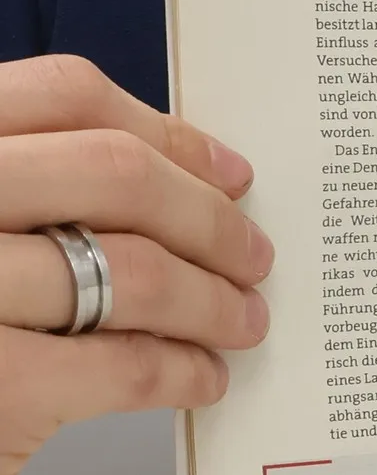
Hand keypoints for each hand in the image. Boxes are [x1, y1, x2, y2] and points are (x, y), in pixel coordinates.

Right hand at [0, 56, 271, 474]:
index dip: (167, 133)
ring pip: (135, 271)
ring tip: (241, 321)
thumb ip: (26, 186)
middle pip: (117, 173)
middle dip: (210, 220)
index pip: (65, 96)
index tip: (227, 173)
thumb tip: (179, 185)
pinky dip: (182, 371)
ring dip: (213, 301)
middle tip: (252, 257)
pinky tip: (200, 377)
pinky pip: (125, 364)